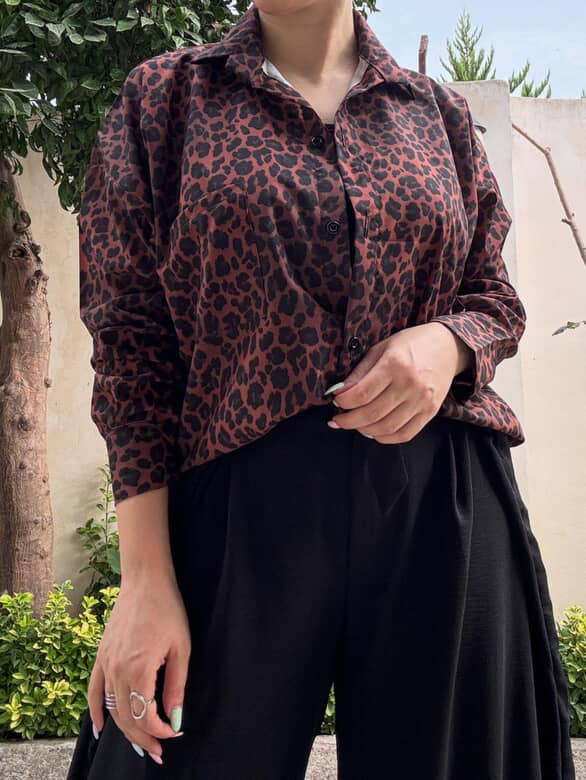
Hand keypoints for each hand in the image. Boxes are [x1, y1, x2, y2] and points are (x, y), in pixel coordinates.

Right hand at [87, 576, 190, 764]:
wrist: (145, 581)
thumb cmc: (168, 609)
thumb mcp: (182, 648)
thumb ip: (177, 686)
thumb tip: (176, 718)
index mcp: (139, 668)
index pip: (145, 715)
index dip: (160, 730)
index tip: (174, 732)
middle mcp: (117, 670)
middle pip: (126, 718)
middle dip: (143, 739)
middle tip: (158, 752)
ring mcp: (106, 663)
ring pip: (111, 708)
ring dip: (125, 730)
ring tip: (141, 745)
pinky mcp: (101, 655)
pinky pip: (94, 691)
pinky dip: (95, 712)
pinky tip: (99, 729)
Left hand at [327, 322, 473, 442]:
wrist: (449, 346)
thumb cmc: (411, 344)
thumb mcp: (381, 348)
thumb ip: (360, 372)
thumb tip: (339, 393)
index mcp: (395, 364)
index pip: (362, 393)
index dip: (344, 402)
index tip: (336, 402)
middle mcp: (410, 384)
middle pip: (372, 414)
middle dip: (348, 421)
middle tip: (337, 420)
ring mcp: (422, 400)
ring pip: (386, 427)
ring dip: (364, 430)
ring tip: (354, 425)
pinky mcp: (431, 411)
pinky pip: (405, 434)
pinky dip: (386, 438)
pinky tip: (374, 432)